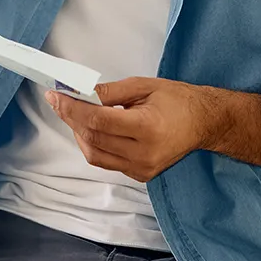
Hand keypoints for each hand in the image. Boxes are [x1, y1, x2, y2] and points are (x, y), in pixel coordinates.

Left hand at [44, 77, 216, 182]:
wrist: (204, 123)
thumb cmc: (177, 100)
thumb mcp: (143, 86)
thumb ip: (110, 92)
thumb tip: (79, 92)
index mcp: (148, 128)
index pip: (98, 121)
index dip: (72, 108)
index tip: (56, 95)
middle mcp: (144, 153)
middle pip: (93, 139)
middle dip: (70, 118)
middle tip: (59, 100)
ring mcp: (142, 168)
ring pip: (95, 154)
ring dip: (78, 133)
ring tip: (74, 113)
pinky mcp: (140, 175)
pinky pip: (106, 162)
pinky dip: (93, 144)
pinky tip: (91, 128)